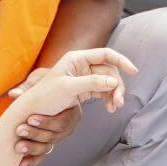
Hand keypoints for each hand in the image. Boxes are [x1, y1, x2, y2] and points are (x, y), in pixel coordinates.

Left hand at [6, 48, 137, 134]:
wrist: (33, 111)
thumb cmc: (45, 96)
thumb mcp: (68, 88)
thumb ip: (91, 83)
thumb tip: (114, 81)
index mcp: (76, 58)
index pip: (105, 54)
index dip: (121, 61)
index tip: (134, 72)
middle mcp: (81, 65)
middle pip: (109, 71)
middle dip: (117, 86)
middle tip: (119, 102)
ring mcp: (83, 77)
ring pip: (107, 82)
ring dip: (114, 94)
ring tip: (115, 108)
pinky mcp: (84, 90)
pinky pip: (102, 91)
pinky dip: (108, 99)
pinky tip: (110, 108)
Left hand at [7, 68, 80, 165]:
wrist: (46, 89)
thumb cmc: (45, 82)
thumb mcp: (40, 80)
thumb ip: (28, 87)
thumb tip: (14, 94)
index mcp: (71, 111)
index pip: (62, 122)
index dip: (46, 122)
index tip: (30, 118)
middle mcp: (65, 126)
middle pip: (54, 136)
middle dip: (36, 134)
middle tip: (20, 130)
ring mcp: (55, 136)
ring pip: (47, 147)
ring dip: (32, 148)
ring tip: (18, 147)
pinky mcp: (46, 142)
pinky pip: (42, 154)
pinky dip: (33, 159)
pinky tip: (22, 163)